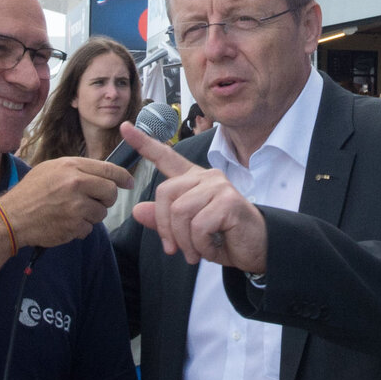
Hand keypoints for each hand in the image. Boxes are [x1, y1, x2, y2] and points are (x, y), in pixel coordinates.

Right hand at [0, 158, 132, 249]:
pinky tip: (65, 223)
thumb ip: (77, 169)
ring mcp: (75, 206)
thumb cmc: (30, 192)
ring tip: (72, 212)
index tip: (129, 182)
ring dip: (91, 215)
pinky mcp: (73, 226)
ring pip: (101, 212)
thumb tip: (102, 173)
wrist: (11, 217)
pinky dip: (80, 228)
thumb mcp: (51, 169)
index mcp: (71, 167)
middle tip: (95, 201)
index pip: (108, 169)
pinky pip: (89, 228)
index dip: (123, 177)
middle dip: (106, 199)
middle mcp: (75, 184)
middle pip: (110, 192)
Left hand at [121, 121, 267, 273]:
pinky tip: (212, 248)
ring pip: (179, 211)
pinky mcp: (228, 201)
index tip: (124, 127)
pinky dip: (200, 245)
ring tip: (197, 252)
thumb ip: (163, 220)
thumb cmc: (223, 237)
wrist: (256, 249)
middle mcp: (206, 177)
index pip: (166, 157)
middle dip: (165, 227)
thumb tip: (137, 209)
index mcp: (194, 180)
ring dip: (184, 241)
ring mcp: (218, 186)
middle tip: (175, 250)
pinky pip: (198, 225)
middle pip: (165, 193)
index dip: (144, 144)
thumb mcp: (187, 232)